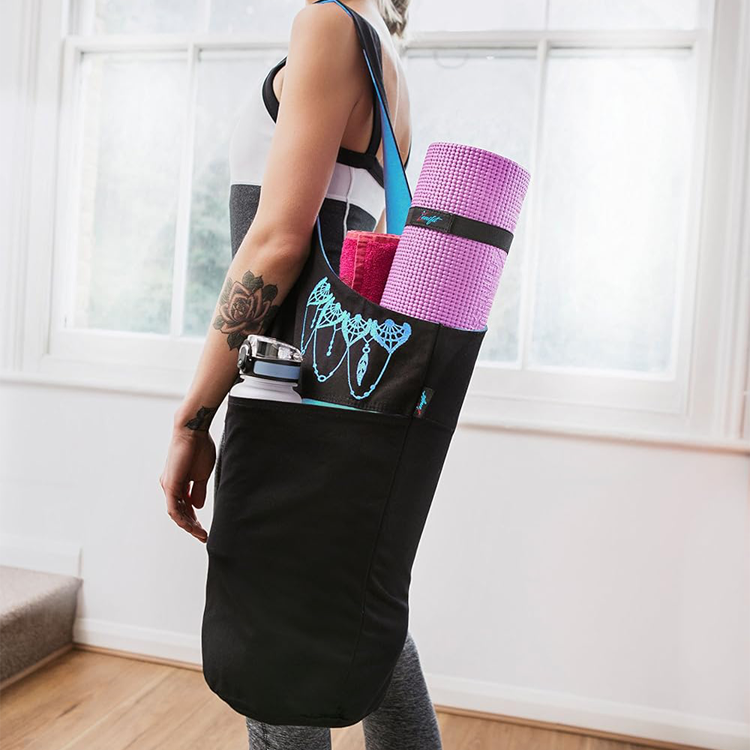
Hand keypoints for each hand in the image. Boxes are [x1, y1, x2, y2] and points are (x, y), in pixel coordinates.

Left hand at [159, 428, 214, 542]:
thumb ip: (198, 491)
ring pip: (176, 513)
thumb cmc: (199, 448)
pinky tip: (191, 526)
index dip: (194, 519)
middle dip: (192, 525)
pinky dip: (182, 518)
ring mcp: (169, 486)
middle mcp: (170, 486)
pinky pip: (174, 508)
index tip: (204, 528)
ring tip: (200, 533)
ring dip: (188, 525)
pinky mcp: (170, 485)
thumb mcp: (202, 474)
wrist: (193, 432)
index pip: (185, 506)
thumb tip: (198, 506)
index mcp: (178, 483)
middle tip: (203, 535)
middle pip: (180, 512)